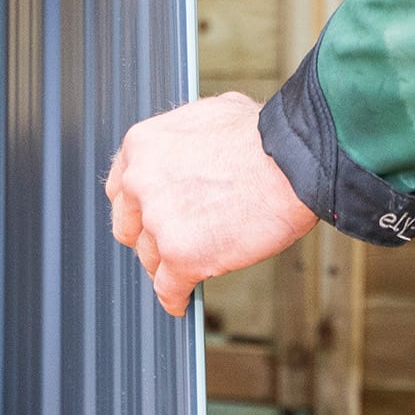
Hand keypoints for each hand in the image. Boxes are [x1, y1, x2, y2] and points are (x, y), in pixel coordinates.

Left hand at [106, 92, 319, 315]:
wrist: (294, 162)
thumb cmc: (264, 137)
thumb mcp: (211, 114)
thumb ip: (186, 138)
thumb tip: (192, 148)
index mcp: (142, 146)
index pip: (120, 189)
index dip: (137, 208)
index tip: (147, 218)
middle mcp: (141, 183)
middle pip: (130, 227)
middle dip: (149, 237)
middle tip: (170, 242)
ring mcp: (159, 222)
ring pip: (151, 260)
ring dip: (169, 266)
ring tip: (189, 268)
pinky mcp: (182, 257)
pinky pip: (168, 289)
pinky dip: (175, 298)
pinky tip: (182, 301)